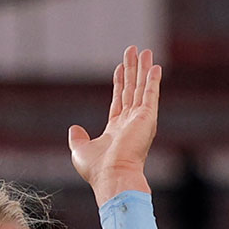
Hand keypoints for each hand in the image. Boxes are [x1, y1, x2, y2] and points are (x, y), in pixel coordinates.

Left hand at [68, 46, 161, 204]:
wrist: (113, 176)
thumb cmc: (97, 170)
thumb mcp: (81, 151)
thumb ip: (78, 138)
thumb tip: (74, 128)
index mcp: (116, 130)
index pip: (119, 100)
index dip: (119, 83)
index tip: (120, 67)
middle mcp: (130, 123)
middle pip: (132, 90)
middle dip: (132, 71)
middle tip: (133, 51)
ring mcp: (140, 120)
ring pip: (141, 88)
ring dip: (143, 70)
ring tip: (144, 51)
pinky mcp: (147, 118)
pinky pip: (150, 95)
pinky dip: (153, 81)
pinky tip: (154, 66)